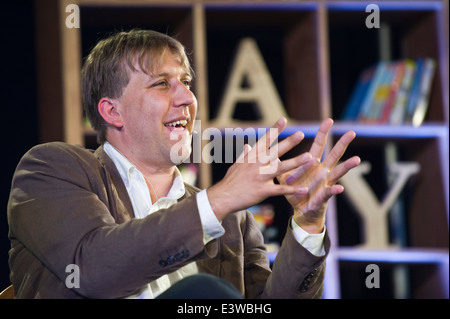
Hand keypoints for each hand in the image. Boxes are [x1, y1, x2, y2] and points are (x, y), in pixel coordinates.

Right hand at [207, 117, 312, 220]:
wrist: (223, 197)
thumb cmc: (231, 181)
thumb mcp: (237, 165)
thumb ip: (245, 155)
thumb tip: (248, 145)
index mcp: (251, 157)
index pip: (264, 140)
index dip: (274, 129)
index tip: (283, 119)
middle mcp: (256, 164)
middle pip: (275, 151)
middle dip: (288, 142)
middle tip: (301, 134)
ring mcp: (259, 177)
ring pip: (280, 168)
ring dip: (296, 162)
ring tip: (309, 157)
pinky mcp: (262, 191)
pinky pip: (280, 190)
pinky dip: (293, 190)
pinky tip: (304, 189)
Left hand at [276, 118, 360, 233]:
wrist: (301, 211)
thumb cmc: (295, 191)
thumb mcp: (286, 175)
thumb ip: (280, 162)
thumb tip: (269, 150)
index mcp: (313, 164)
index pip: (319, 145)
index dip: (323, 133)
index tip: (329, 120)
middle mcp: (323, 171)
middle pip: (334, 154)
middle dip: (342, 143)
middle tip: (352, 132)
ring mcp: (325, 183)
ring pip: (338, 172)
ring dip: (347, 166)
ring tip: (357, 159)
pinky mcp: (324, 196)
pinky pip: (329, 192)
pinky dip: (334, 190)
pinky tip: (340, 188)